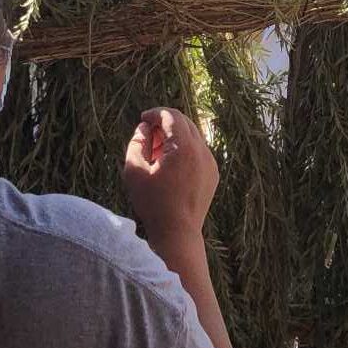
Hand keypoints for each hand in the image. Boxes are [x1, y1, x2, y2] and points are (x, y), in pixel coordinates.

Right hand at [122, 107, 218, 241]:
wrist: (178, 234)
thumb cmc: (153, 204)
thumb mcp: (134, 171)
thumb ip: (136, 143)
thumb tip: (144, 128)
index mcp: (184, 147)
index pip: (172, 116)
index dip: (155, 113)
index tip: (142, 120)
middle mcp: (202, 151)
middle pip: (184, 122)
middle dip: (164, 124)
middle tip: (147, 137)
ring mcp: (210, 162)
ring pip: (192, 136)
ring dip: (174, 137)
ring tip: (156, 155)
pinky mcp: (213, 173)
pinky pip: (198, 151)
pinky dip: (184, 150)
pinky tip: (170, 168)